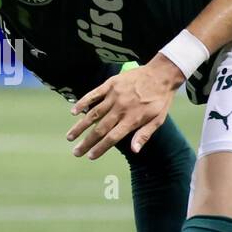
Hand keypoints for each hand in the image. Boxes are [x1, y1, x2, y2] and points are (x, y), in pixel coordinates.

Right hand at [67, 56, 184, 158]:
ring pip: (93, 114)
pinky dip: (82, 103)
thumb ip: (144, 134)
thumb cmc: (160, 99)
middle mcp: (120, 109)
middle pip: (100, 129)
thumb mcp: (158, 120)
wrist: (161, 74)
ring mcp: (113, 96)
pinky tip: (73, 112)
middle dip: (86, 142)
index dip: (100, 148)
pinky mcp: (110, 84)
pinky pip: (93, 95)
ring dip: (80, 127)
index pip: (112, 138)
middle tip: (76, 152)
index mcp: (132, 119)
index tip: (90, 157)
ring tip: (70, 137)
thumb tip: (134, 151)